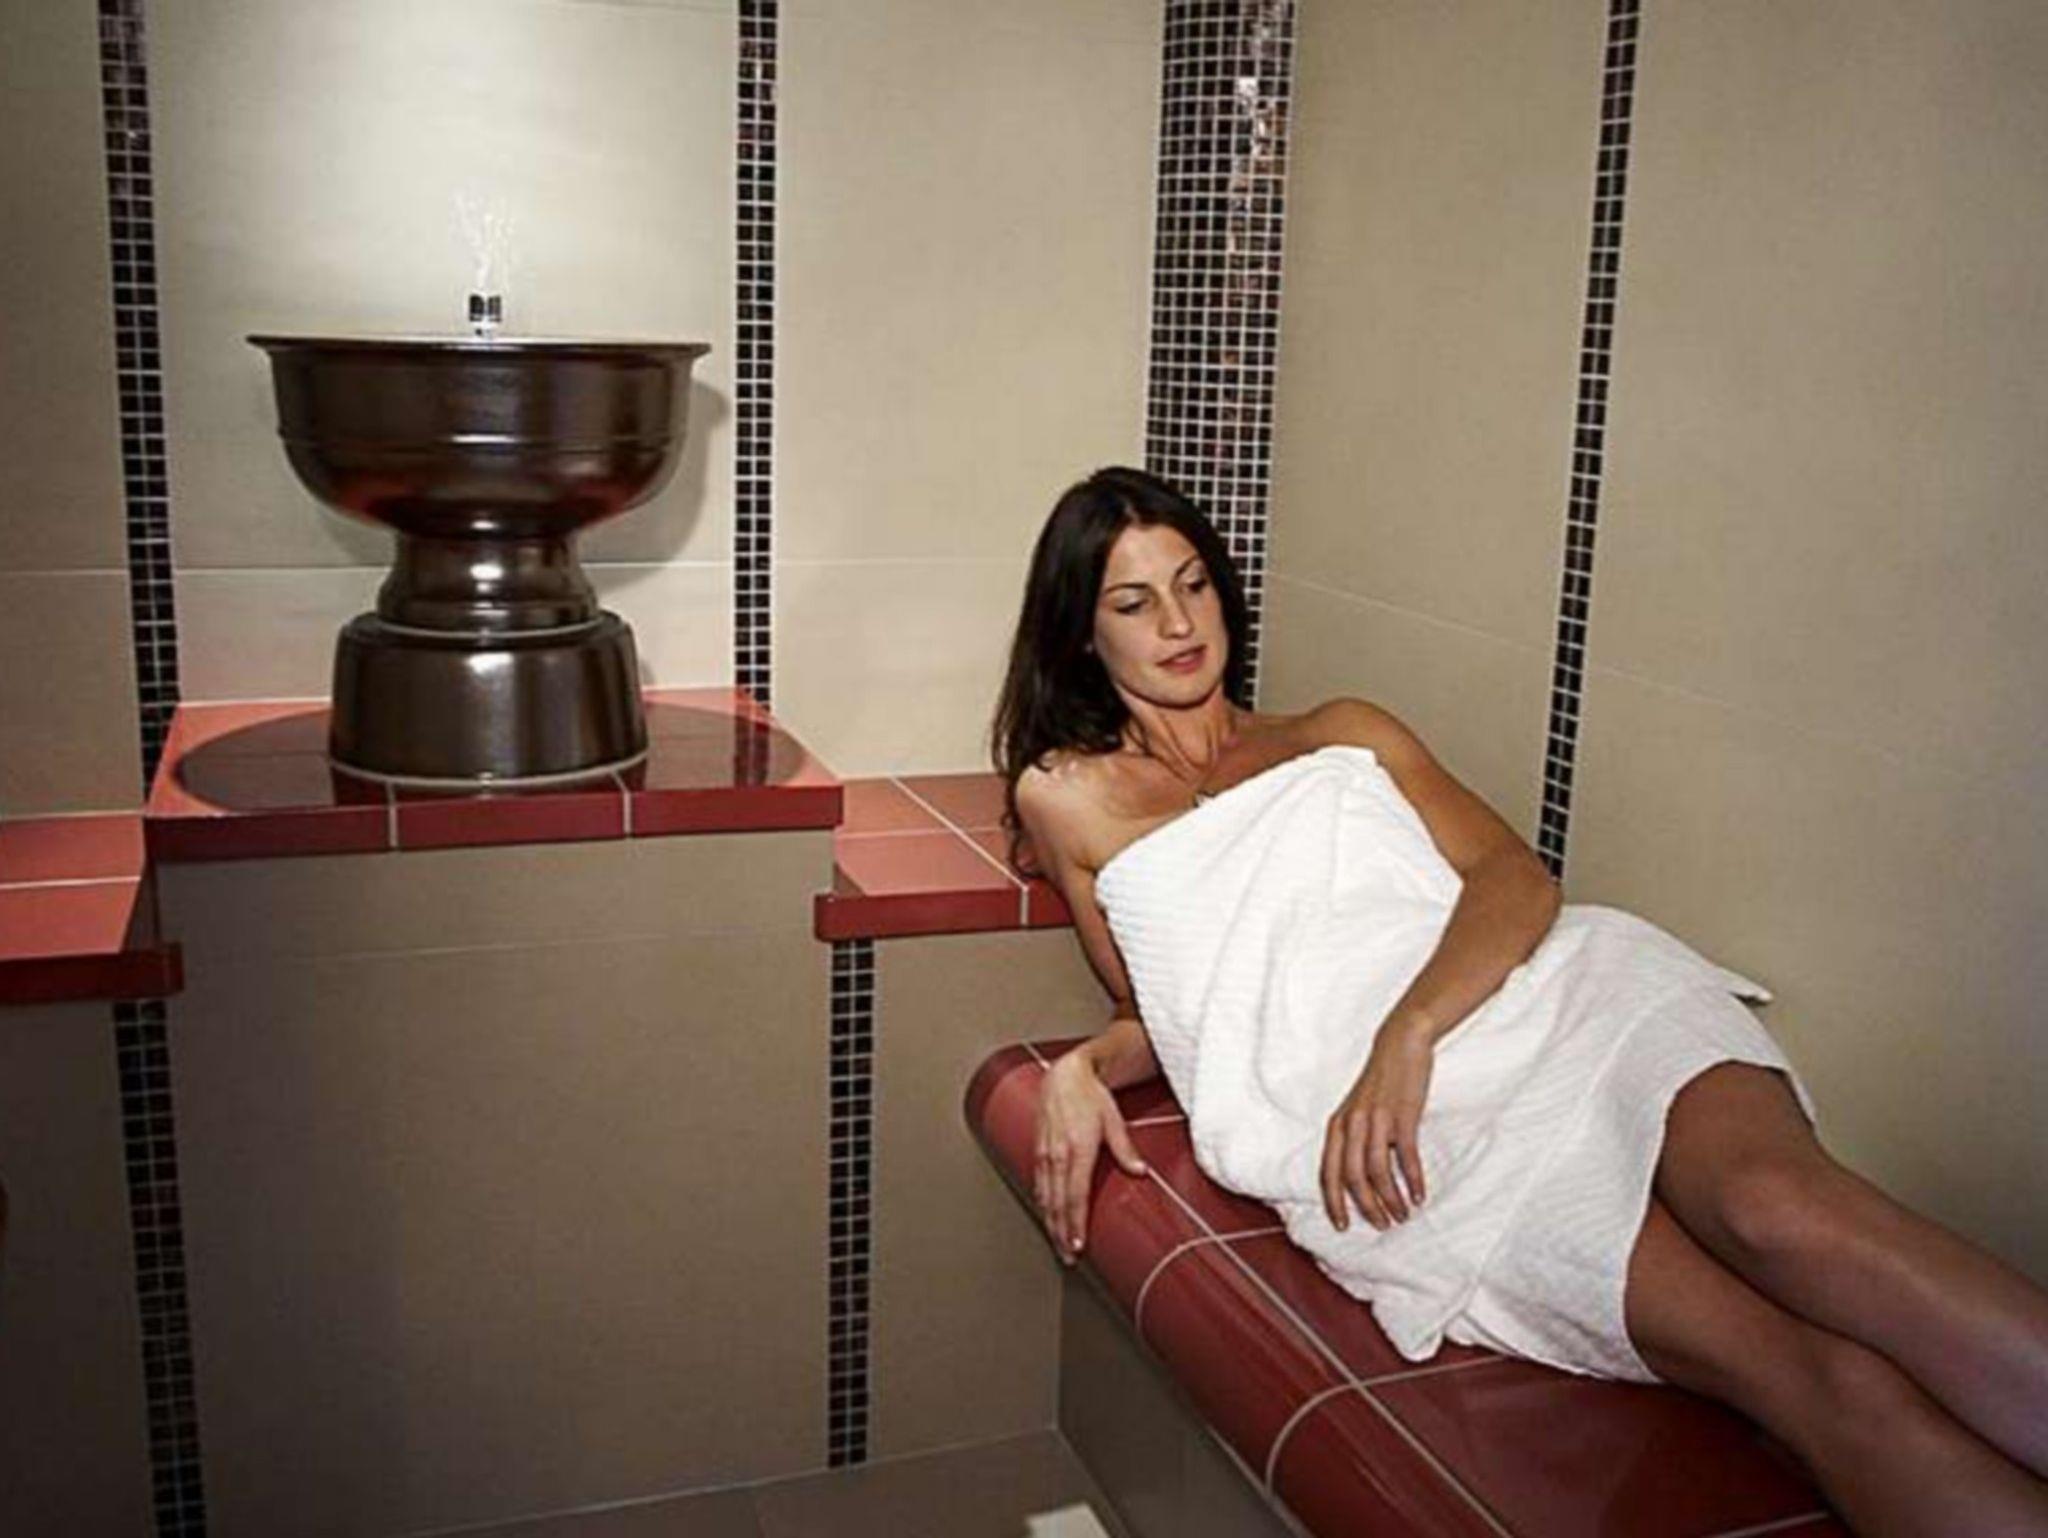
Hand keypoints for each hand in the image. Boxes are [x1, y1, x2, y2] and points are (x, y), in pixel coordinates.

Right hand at [1034, 1051, 1148, 1263]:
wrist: (1064, 1075)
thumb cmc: (1090, 1095)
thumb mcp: (1113, 1119)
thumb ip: (1124, 1147)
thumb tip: (1139, 1170)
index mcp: (1076, 1149)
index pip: (1075, 1196)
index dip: (1075, 1223)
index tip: (1078, 1244)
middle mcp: (1056, 1155)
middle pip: (1057, 1204)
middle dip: (1061, 1233)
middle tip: (1068, 1257)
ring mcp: (1044, 1154)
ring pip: (1045, 1198)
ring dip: (1051, 1224)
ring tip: (1058, 1245)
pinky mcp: (1038, 1151)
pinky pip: (1039, 1185)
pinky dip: (1043, 1206)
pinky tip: (1047, 1217)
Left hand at [1321, 1018, 1433, 1231]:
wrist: (1399, 1045)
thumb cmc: (1379, 1082)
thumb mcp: (1356, 1109)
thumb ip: (1353, 1138)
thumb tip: (1356, 1176)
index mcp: (1337, 1126)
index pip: (1328, 1172)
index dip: (1333, 1202)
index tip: (1342, 1225)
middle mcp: (1352, 1125)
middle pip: (1352, 1178)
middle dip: (1366, 1207)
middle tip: (1381, 1225)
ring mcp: (1377, 1120)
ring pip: (1378, 1172)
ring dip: (1391, 1199)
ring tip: (1402, 1215)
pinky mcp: (1402, 1116)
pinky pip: (1406, 1157)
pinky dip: (1413, 1180)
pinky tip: (1420, 1195)